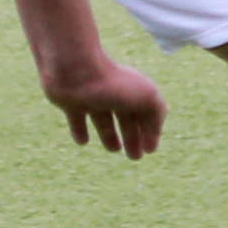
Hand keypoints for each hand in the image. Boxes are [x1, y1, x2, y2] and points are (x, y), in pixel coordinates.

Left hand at [41, 58, 166, 158]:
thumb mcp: (147, 99)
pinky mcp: (71, 102)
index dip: (150, 133)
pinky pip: (77, 119)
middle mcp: (115, 94)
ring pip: (103, 120)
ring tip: (114, 150)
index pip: (146, 115)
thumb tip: (154, 136)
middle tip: (135, 157)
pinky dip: (80, 130)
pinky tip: (83, 142)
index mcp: (135, 91)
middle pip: (127, 119)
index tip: (150, 151)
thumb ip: (157, 115)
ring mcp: (92, 98)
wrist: (76, 70)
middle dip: (133, 137)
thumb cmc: (113, 83)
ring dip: (109, 135)